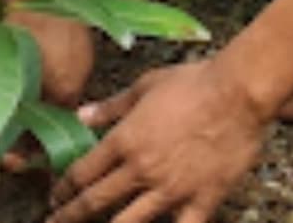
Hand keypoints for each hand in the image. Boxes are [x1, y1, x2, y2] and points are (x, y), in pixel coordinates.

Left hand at [48, 58, 264, 222]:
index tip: (55, 197)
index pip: (82, 172)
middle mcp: (142, 169)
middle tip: (55, 222)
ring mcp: (171, 189)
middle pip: (96, 202)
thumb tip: (80, 116)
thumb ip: (111, 107)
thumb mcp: (144, 86)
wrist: (237, 93)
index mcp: (125, 140)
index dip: (63, 188)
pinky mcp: (202, 200)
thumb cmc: (192, 83)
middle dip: (71, 215)